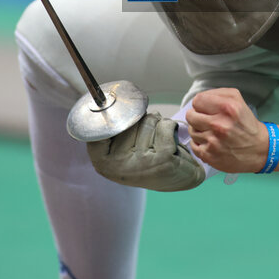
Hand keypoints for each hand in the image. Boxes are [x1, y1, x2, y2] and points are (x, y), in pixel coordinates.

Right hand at [87, 112, 204, 191]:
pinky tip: (172, 143)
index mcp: (102, 162)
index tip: (118, 118)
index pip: (97, 126)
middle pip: (128, 118)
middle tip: (147, 141)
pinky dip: (171, 127)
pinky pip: (165, 125)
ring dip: (158, 125)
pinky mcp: (164, 160)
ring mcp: (141, 164)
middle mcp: (118, 166)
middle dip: (141, 122)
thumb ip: (116, 128)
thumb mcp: (123, 147)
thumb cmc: (150, 158)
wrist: (181, 178)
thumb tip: (117, 100)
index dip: (109, 115)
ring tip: (159, 143)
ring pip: (148, 120)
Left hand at [185, 88, 268, 173]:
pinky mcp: (209, 155)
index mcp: (227, 108)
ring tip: (211, 132)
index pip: (197, 100)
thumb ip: (217, 93)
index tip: (205, 109)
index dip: (200, 104)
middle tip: (207, 120)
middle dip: (197, 117)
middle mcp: (219, 124)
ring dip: (199, 131)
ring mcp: (213, 141)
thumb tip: (199, 99)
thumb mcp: (238, 100)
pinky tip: (211, 143)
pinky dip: (200, 144)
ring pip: (191, 131)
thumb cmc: (247, 125)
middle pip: (190, 116)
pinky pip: (193, 145)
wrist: (259, 149)